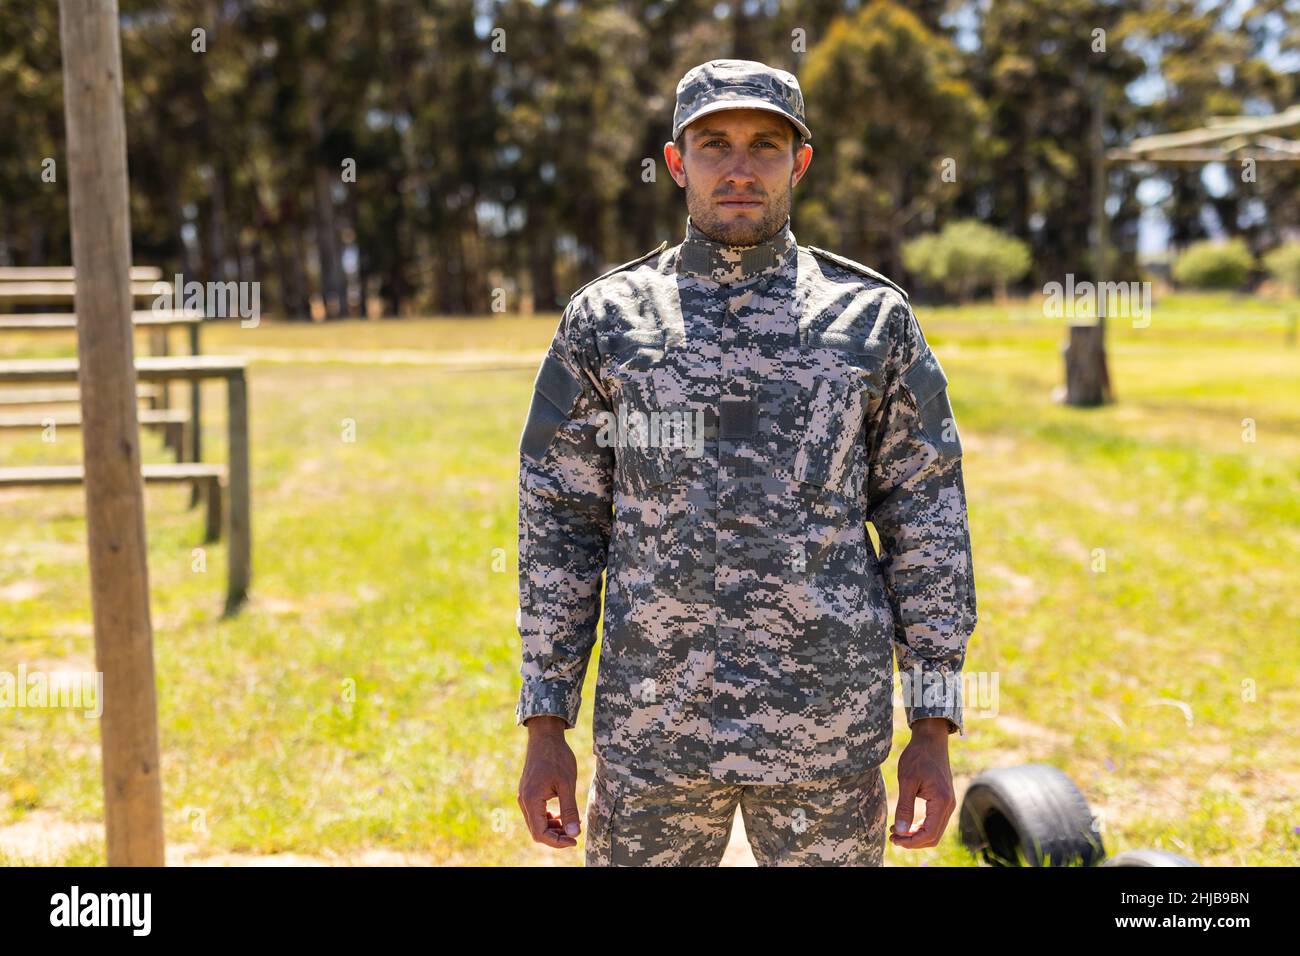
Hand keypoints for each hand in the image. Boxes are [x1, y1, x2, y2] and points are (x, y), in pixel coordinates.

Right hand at [517, 716, 580, 848]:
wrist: (545, 737)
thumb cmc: (557, 757)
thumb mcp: (567, 784)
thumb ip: (569, 810)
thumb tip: (574, 833)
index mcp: (531, 800)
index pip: (540, 833)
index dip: (557, 841)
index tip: (574, 840)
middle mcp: (524, 801)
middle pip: (537, 831)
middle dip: (556, 836)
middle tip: (575, 834)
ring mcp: (524, 796)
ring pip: (536, 823)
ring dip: (553, 828)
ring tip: (572, 822)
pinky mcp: (528, 792)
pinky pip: (536, 813)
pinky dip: (549, 818)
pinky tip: (563, 814)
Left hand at [890, 718, 956, 849]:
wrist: (930, 740)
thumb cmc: (917, 756)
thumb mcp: (907, 781)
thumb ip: (905, 807)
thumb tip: (901, 831)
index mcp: (942, 802)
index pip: (929, 833)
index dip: (911, 841)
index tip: (893, 839)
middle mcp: (949, 805)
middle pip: (933, 836)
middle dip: (913, 841)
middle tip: (892, 837)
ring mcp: (948, 803)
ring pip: (934, 830)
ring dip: (916, 834)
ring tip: (896, 831)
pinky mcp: (943, 800)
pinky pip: (934, 821)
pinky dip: (920, 826)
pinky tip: (905, 823)